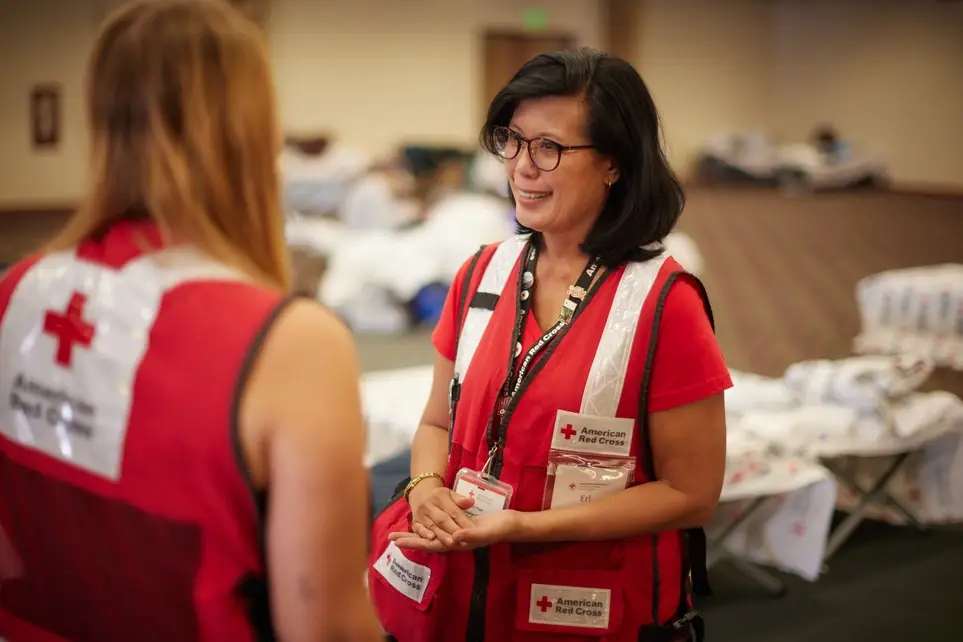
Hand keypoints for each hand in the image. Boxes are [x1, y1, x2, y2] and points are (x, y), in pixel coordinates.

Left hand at [389, 509, 524, 552]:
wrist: (512, 524)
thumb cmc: (501, 528)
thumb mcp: (486, 531)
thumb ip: (470, 535)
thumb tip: (453, 538)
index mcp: (458, 543)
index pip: (431, 544)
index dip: (414, 542)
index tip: (397, 542)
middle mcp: (455, 541)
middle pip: (428, 541)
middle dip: (409, 539)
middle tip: (390, 538)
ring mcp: (458, 534)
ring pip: (434, 535)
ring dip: (418, 533)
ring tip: (402, 531)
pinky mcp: (462, 526)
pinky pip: (442, 528)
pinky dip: (431, 527)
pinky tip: (425, 524)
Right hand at [407, 486, 474, 546]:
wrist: (420, 494)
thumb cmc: (439, 497)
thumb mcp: (450, 494)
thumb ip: (460, 500)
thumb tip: (471, 502)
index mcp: (440, 497)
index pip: (453, 511)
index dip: (463, 521)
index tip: (472, 530)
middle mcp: (428, 505)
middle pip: (443, 519)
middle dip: (453, 530)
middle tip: (464, 540)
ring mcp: (420, 514)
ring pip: (432, 526)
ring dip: (442, 535)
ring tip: (452, 543)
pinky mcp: (414, 522)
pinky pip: (418, 529)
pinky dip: (424, 534)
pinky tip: (432, 539)